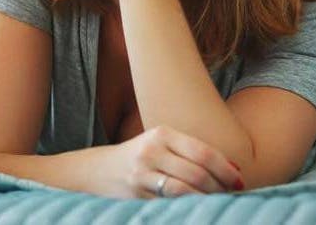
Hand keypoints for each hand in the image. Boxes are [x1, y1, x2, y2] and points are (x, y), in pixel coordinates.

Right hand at [100, 125, 243, 197]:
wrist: (100, 170)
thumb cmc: (142, 157)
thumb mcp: (162, 145)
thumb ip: (193, 153)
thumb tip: (235, 169)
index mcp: (162, 134)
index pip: (203, 152)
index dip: (226, 170)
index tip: (239, 181)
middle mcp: (151, 151)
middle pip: (197, 173)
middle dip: (220, 188)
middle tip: (230, 195)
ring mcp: (142, 173)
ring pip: (184, 190)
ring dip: (206, 199)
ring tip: (215, 202)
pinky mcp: (137, 193)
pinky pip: (170, 203)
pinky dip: (188, 206)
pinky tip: (195, 206)